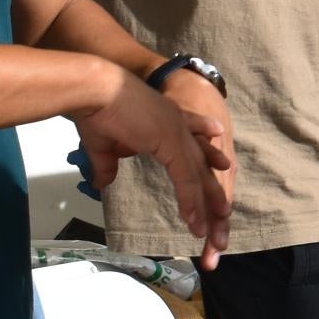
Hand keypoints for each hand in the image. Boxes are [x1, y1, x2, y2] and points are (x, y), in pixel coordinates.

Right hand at [72, 64, 235, 265]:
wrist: (95, 90)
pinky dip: (191, 201)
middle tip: (223, 214)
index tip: (223, 166)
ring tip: (210, 229)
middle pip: (201, 166)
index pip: (193, 146)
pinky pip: (186, 179)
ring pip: (198, 177)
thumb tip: (102, 182)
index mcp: (167, 122)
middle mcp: (179, 126)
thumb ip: (107, 165)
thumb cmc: (96, 110)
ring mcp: (179, 133)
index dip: (208, 157)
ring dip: (204, 206)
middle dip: (212, 193)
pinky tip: (194, 220)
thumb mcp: (103, 145)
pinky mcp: (172, 143)